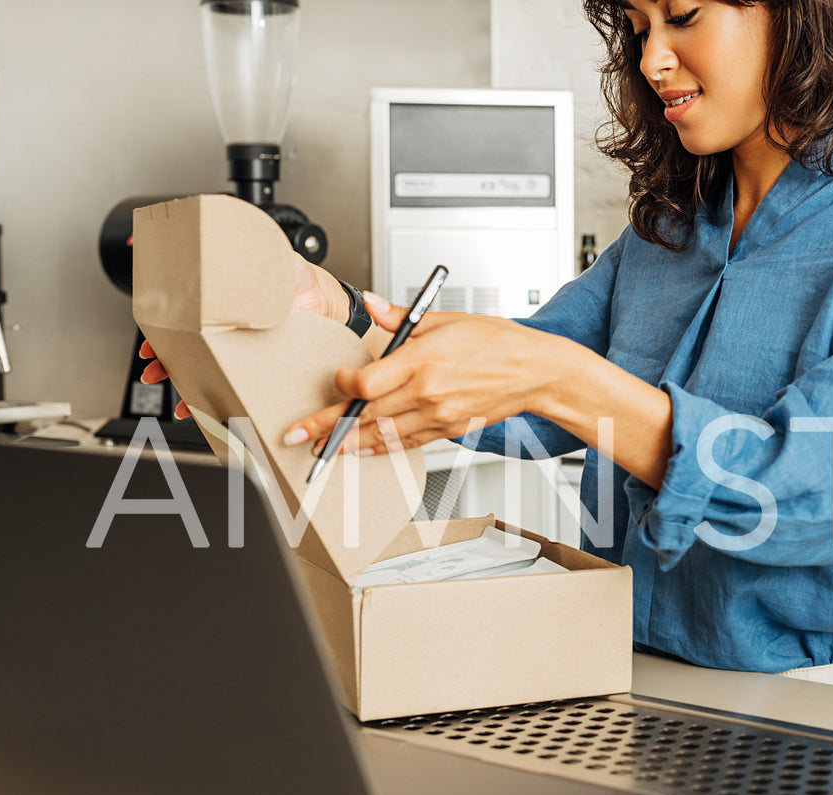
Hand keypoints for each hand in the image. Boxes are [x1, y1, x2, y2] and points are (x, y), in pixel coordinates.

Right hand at [139, 251, 349, 418]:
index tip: (150, 348)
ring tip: (183, 401)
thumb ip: (237, 257)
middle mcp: (225, 329)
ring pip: (208, 370)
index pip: (180, 322)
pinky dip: (225, 399)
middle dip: (166, 364)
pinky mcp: (261, 363)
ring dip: (190, 388)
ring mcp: (242, 348)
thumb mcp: (260, 258)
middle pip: (186, 349)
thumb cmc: (289, 274)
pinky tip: (214, 409)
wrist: (322, 295)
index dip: (161, 336)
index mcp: (217, 304)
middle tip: (155, 371)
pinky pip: (239, 385)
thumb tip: (216, 249)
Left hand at [283, 298, 558, 455]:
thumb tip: (373, 305)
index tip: (336, 380)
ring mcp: (437, 415)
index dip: (343, 385)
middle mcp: (427, 392)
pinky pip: (406, 444)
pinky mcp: (447, 430)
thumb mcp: (447, 319)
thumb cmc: (497, 342)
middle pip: (365, 414)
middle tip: (297, 433)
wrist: (535, 371)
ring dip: (348, 444)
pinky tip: (361, 450)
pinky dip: (380, 449)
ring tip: (322, 449)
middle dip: (327, 425)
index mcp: (423, 360)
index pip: (368, 382)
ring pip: (382, 436)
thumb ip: (402, 316)